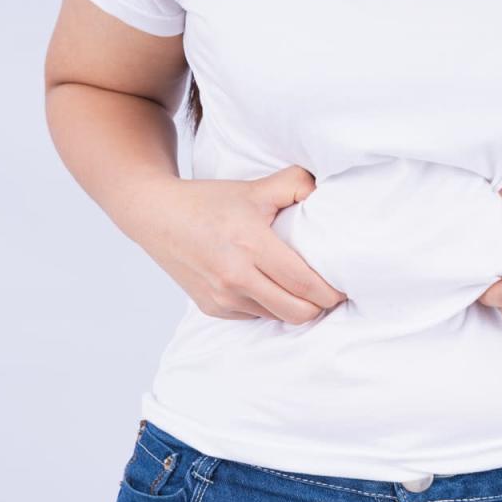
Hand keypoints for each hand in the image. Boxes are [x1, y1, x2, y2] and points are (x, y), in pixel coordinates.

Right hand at [133, 165, 347, 323]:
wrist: (156, 215)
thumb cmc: (208, 202)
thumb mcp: (254, 187)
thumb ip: (295, 185)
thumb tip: (325, 193)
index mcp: (251, 245)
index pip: (306, 284)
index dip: (332, 291)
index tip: (345, 284)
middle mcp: (235, 277)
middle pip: (298, 312)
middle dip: (319, 305)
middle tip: (329, 290)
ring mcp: (222, 297)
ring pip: (277, 317)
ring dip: (294, 306)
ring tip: (302, 288)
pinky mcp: (212, 308)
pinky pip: (254, 315)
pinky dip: (268, 306)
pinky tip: (270, 286)